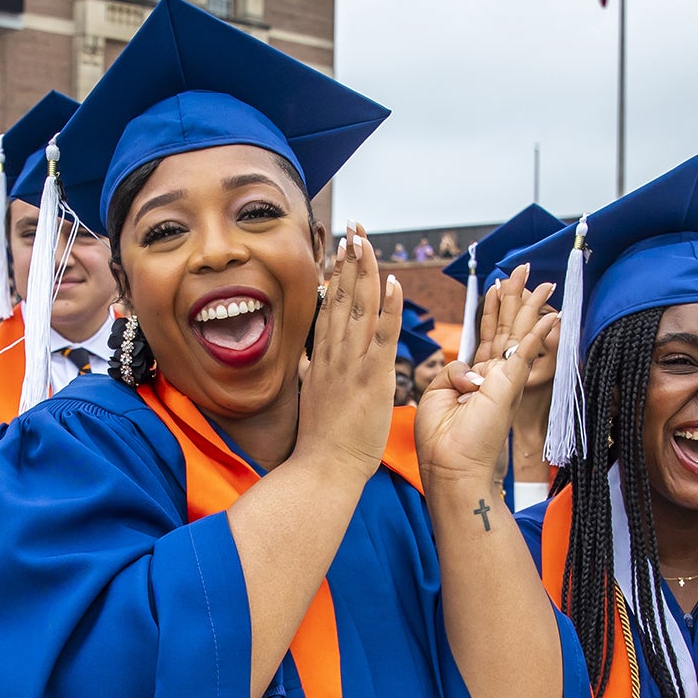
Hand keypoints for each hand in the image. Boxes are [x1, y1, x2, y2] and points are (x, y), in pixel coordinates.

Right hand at [295, 224, 399, 483]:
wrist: (323, 468)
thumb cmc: (321, 440)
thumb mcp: (309, 397)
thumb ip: (308, 372)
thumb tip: (304, 357)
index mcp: (321, 358)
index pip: (330, 307)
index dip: (335, 275)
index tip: (339, 249)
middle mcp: (333, 354)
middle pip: (342, 298)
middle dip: (348, 261)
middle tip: (353, 229)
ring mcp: (351, 363)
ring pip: (359, 308)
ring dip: (364, 272)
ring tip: (366, 241)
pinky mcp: (371, 377)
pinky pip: (382, 336)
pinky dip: (388, 308)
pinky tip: (393, 283)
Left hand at [414, 267, 557, 488]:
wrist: (451, 465)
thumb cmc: (442, 439)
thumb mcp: (439, 392)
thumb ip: (455, 370)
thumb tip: (473, 370)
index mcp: (478, 378)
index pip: (486, 336)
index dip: (490, 310)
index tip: (495, 288)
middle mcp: (496, 376)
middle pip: (506, 327)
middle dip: (514, 297)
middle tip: (522, 270)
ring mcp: (506, 379)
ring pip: (518, 331)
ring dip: (529, 304)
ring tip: (538, 280)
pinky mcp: (510, 383)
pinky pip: (526, 350)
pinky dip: (539, 331)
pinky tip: (553, 314)